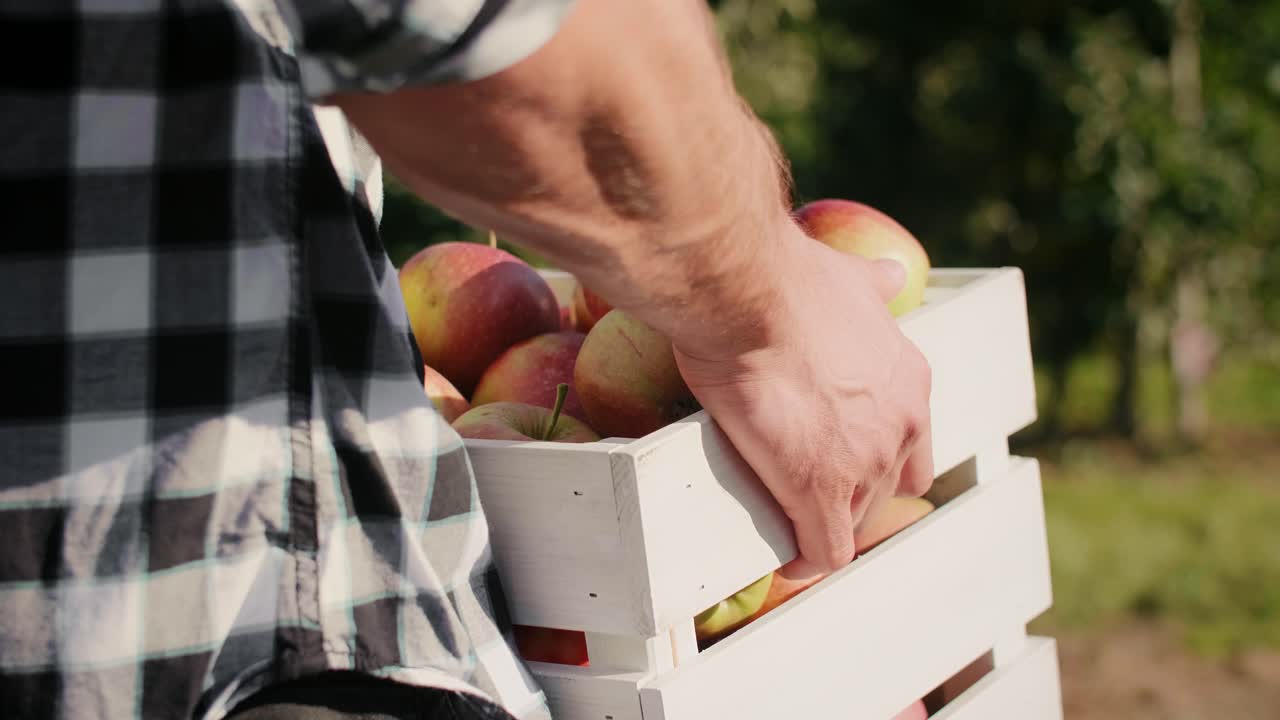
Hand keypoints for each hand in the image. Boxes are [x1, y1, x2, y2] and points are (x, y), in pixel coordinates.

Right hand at [672, 228, 933, 572]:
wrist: (750, 295)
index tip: (844, 461)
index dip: (876, 459)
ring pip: (853, 521)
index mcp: (907, 380)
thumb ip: (874, 285)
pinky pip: (825, 551)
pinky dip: (807, 560)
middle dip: (850, 494)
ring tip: (790, 522)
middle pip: (883, 488)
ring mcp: (863, 463)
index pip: (910, 445)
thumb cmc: (786, 282)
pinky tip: (786, 559)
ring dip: (825, 523)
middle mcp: (899, 425)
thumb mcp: (848, 277)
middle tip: (810, 494)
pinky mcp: (820, 490)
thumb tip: (892, 275)